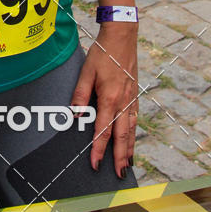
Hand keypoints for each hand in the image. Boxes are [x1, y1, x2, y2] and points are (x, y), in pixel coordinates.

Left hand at [71, 23, 137, 177]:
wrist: (122, 37)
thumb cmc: (103, 53)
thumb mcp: (86, 71)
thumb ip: (80, 94)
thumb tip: (75, 115)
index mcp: (109, 98)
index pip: (103, 130)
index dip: (98, 149)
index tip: (95, 164)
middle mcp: (123, 102)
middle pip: (122, 136)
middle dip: (119, 157)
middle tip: (119, 175)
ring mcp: (131, 98)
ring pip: (131, 130)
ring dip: (130, 149)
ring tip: (128, 164)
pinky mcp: (135, 94)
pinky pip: (135, 119)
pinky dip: (134, 134)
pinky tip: (133, 139)